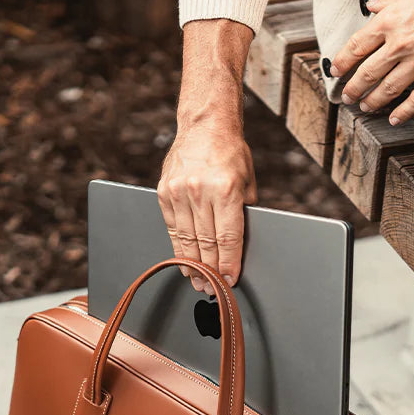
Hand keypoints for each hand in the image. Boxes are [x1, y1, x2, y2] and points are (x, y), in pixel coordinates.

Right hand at [157, 117, 256, 295]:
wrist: (205, 125)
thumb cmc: (231, 153)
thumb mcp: (248, 181)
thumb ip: (243, 211)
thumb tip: (238, 243)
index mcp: (226, 189)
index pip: (228, 237)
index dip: (229, 263)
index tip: (230, 280)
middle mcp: (200, 191)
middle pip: (206, 242)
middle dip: (211, 270)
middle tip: (213, 289)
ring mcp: (179, 192)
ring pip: (187, 239)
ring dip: (193, 264)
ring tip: (198, 282)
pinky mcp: (164, 193)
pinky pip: (173, 228)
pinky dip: (179, 248)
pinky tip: (184, 262)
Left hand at [329, 0, 413, 124]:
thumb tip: (371, 6)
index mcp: (390, 21)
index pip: (356, 46)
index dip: (342, 61)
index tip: (335, 70)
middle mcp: (399, 44)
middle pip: (367, 73)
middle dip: (354, 87)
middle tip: (347, 96)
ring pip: (387, 89)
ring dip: (373, 101)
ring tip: (365, 106)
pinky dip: (404, 112)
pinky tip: (394, 119)